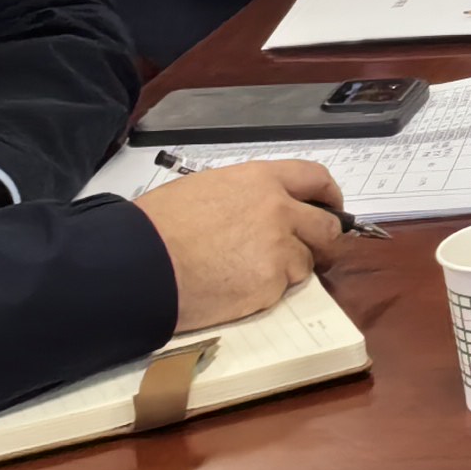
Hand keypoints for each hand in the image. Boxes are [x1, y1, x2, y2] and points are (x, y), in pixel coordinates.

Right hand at [144, 160, 348, 327]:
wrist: (139, 264)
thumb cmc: (158, 225)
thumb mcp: (205, 189)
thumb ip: (246, 196)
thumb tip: (260, 208)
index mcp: (261, 179)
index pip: (315, 178)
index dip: (329, 195)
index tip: (331, 206)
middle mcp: (280, 210)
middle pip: (326, 226)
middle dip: (321, 239)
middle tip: (306, 250)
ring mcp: (279, 248)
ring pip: (305, 262)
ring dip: (287, 269)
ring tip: (247, 272)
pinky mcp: (270, 284)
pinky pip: (282, 289)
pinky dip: (266, 291)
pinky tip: (235, 288)